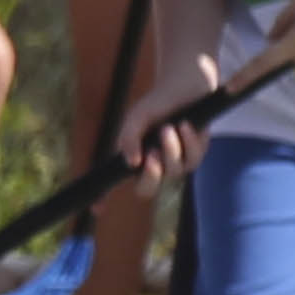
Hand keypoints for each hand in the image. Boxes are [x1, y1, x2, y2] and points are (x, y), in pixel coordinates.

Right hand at [116, 69, 217, 189]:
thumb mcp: (137, 118)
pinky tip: (185, 125)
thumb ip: (129, 138)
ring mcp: (175, 163)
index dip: (104, 198)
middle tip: (152, 156)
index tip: (98, 209)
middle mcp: (153, 165)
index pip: (115, 183)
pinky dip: (188, 141)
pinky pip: (193, 158)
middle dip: (151, 175)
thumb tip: (131, 163)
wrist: (186, 85)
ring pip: (173, 171)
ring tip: (169, 127)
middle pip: (146, 189)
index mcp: (133, 158)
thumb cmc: (158, 102)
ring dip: (171, 149)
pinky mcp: (196, 154)